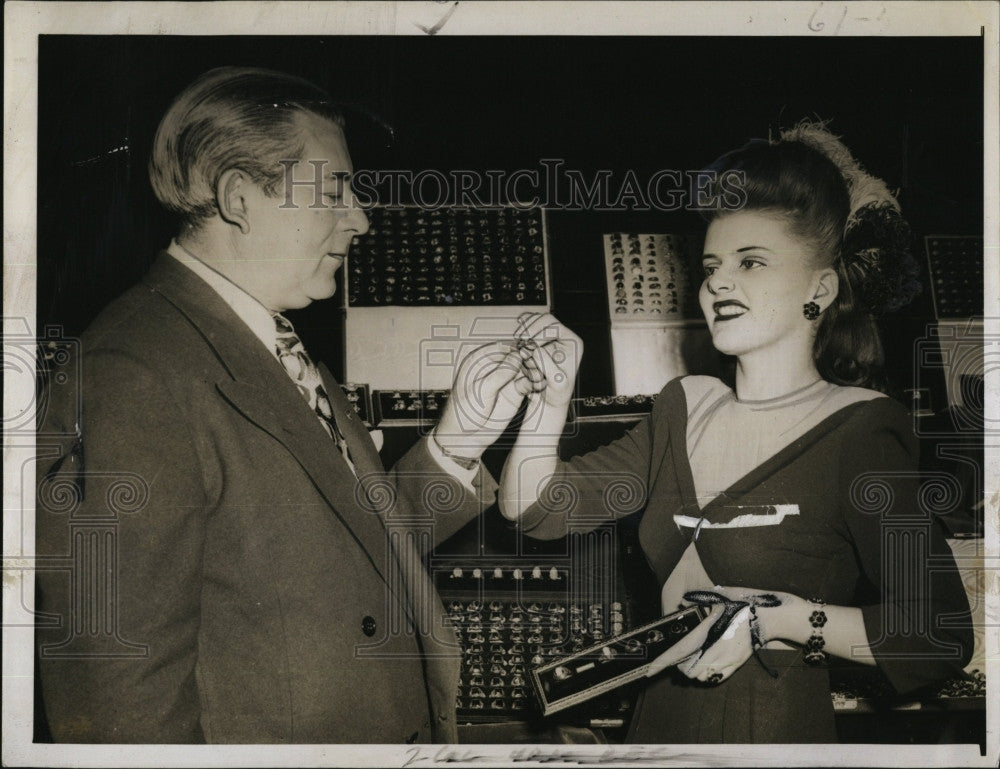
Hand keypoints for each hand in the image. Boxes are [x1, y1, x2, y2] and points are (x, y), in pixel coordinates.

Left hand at [434, 341, 534, 456]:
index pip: (500, 347)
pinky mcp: (515, 392)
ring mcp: (505, 379)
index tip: (525, 351)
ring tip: (538, 375)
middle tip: (537, 363)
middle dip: (527, 358)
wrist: (466, 435)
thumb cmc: (465, 411)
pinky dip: (535, 382)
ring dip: (534, 370)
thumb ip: (499, 374)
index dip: (514, 348)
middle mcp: (493, 366)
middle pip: (515, 356)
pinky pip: (528, 383)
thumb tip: (517, 357)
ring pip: (524, 368)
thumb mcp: (480, 390)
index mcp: (479, 360)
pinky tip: (539, 384)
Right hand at [513, 312, 582, 408]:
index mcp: (572, 343)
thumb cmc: (557, 392)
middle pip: (545, 319)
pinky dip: (520, 332)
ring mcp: (549, 337)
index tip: (530, 345)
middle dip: (530, 329)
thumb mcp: (557, 384)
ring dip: (524, 331)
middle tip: (521, 343)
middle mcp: (562, 337)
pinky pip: (528, 327)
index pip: (556, 327)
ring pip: (535, 320)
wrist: (549, 397)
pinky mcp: (538, 339)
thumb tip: (536, 350)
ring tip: (518, 344)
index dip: (540, 333)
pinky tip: (517, 341)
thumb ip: (549, 367)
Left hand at [646, 585, 796, 683]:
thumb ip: (700, 599)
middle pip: (691, 671)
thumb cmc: (743, 605)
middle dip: (682, 667)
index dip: (667, 662)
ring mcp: (729, 661)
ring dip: (695, 672)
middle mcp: (718, 652)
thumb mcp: (720, 598)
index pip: (683, 653)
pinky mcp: (738, 664)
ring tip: (691, 662)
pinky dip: (709, 675)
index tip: (654, 669)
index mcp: (711, 635)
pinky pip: (719, 677)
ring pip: (704, 677)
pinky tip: (706, 666)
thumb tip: (682, 600)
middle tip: (679, 659)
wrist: (768, 617)